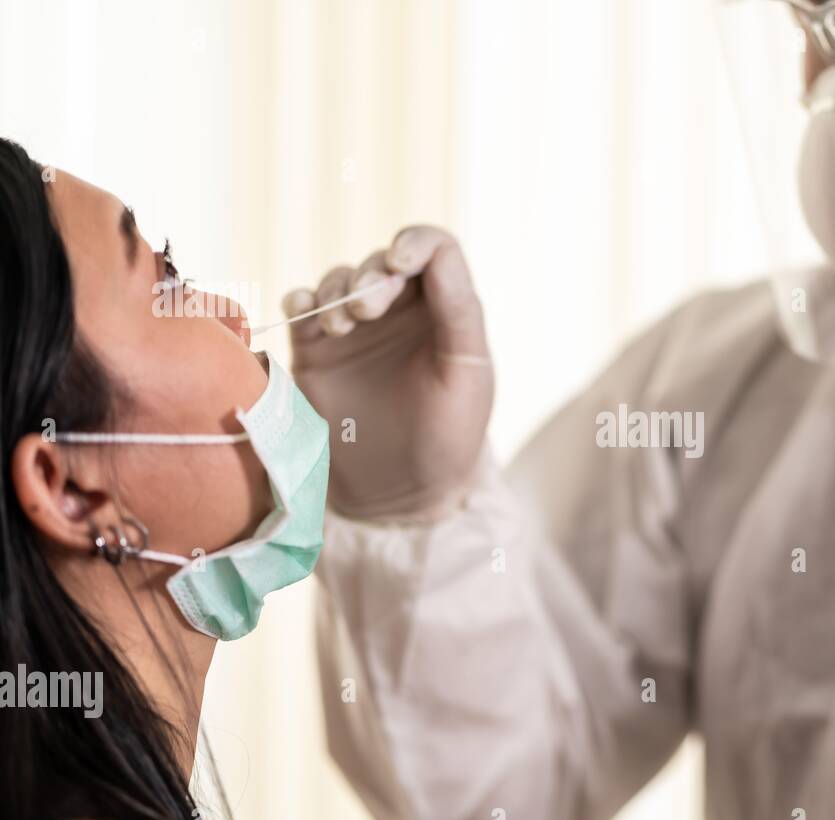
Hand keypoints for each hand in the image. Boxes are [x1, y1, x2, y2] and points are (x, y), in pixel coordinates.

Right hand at [284, 226, 493, 520]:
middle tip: (366, 312)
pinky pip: (301, 309)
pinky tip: (306, 317)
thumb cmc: (448, 436)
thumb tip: (434, 251)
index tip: (399, 266)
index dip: (414, 244)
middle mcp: (401, 313)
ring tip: (343, 327)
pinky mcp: (316, 352)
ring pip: (339, 280)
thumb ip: (458, 310)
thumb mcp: (468, 373)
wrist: (401, 495)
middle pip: (380, 261)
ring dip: (337, 292)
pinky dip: (300, 302)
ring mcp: (356, 330)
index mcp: (445, 311)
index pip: (432, 249)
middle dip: (371, 277)